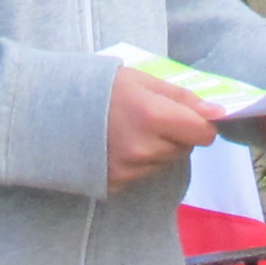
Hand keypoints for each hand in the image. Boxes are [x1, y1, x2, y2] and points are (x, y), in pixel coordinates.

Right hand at [105, 66, 221, 192]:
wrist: (49, 110)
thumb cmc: (97, 87)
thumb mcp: (141, 79)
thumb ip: (181, 97)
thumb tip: (216, 112)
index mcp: (155, 117)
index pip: (203, 134)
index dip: (199, 124)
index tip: (188, 116)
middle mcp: (146, 149)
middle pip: (184, 149)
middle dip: (175, 134)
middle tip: (148, 118)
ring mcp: (130, 170)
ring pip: (163, 162)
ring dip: (156, 149)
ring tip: (128, 130)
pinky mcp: (116, 184)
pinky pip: (143, 175)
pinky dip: (137, 162)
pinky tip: (116, 146)